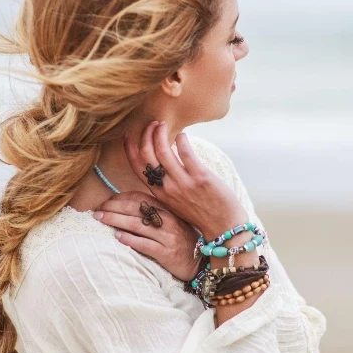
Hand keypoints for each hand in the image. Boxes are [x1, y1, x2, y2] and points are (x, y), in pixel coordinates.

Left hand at [92, 191, 202, 281]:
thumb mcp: (172, 222)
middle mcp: (167, 221)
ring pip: (137, 225)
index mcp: (168, 210)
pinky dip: (129, 239)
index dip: (120, 198)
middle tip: (97, 210)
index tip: (106, 201)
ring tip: (100, 219)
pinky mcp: (166, 253)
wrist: (200, 262)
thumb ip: (154, 213)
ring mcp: (167, 237)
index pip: (140, 198)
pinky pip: (144, 244)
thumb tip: (127, 207)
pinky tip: (117, 236)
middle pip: (136, 209)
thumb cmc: (182, 241)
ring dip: (116, 220)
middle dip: (113, 207)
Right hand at [123, 121, 247, 238]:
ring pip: (162, 151)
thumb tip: (163, 164)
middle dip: (146, 135)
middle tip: (152, 124)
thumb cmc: (201, 214)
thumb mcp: (176, 203)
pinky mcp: (201, 178)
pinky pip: (186, 153)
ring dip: (160, 133)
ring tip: (163, 124)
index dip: (129, 148)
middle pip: (146, 155)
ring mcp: (183, 183)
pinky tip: (183, 136)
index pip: (137, 167)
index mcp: (159, 194)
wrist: (223, 228)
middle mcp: (168, 188)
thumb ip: (167, 186)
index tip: (128, 134)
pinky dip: (182, 140)